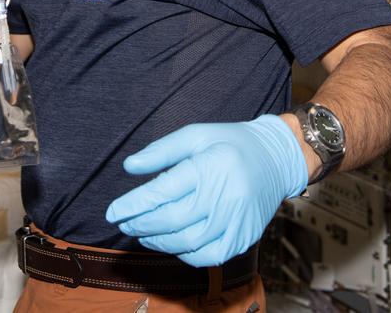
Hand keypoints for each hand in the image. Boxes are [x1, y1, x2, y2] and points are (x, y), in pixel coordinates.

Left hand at [105, 115, 307, 266]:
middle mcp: (225, 196)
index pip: (162, 192)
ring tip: (143, 233)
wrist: (278, 158)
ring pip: (187, 243)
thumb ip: (161, 151)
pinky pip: (208, 256)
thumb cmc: (232, 142)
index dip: (133, 205)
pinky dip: (185, 254)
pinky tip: (172, 243)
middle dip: (140, 224)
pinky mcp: (244, 237)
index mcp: (210, 167)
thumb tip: (129, 166)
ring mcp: (237, 221)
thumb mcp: (196, 134)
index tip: (112, 212)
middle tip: (124, 223)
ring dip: (158, 241)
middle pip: (171, 220)